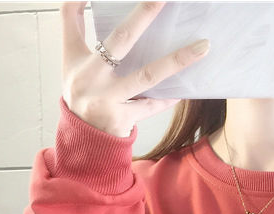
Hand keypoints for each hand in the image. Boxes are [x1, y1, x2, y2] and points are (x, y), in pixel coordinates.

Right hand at [60, 2, 209, 136]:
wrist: (84, 139)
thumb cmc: (81, 92)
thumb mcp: (71, 59)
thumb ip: (74, 25)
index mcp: (79, 58)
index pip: (76, 18)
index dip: (88, 3)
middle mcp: (92, 78)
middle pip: (121, 40)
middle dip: (143, 15)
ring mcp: (107, 100)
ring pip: (148, 75)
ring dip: (176, 61)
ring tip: (202, 47)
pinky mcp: (122, 119)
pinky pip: (151, 105)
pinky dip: (167, 96)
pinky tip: (184, 88)